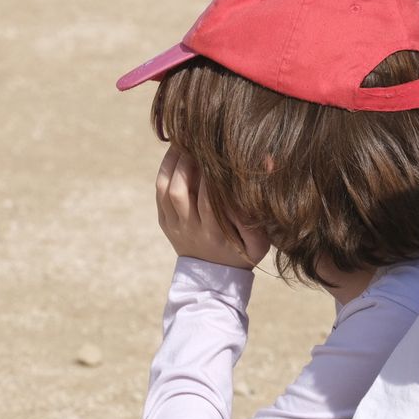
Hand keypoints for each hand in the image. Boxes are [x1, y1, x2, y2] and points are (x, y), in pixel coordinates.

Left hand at [155, 145, 270, 268]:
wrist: (213, 278)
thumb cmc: (242, 254)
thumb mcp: (258, 244)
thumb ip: (256, 219)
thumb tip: (252, 190)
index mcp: (214, 233)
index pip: (208, 199)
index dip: (210, 175)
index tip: (216, 152)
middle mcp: (191, 229)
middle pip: (181, 191)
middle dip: (187, 163)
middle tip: (196, 140)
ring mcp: (175, 225)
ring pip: (166, 190)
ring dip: (172, 164)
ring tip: (182, 142)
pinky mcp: (165, 222)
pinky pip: (159, 194)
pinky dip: (164, 172)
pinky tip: (174, 154)